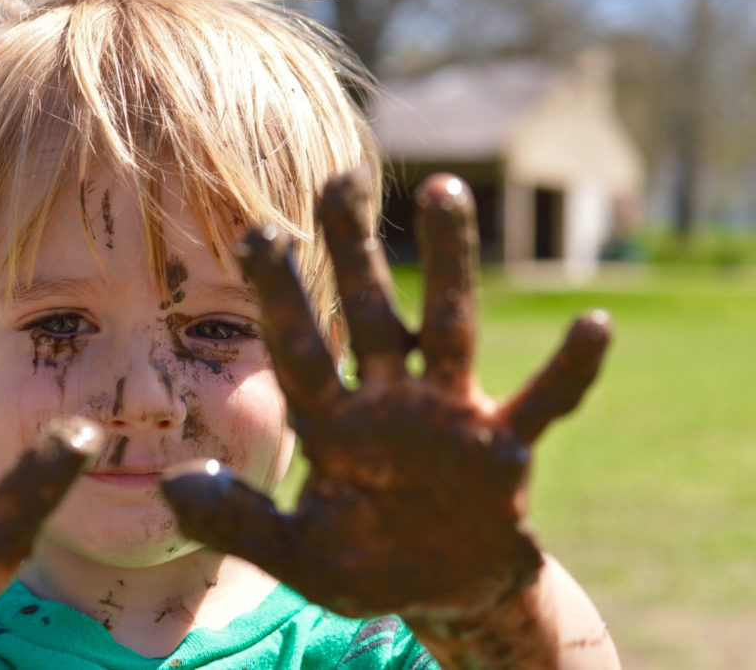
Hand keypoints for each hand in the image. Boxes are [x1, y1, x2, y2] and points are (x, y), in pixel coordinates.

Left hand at [162, 171, 610, 618]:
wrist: (442, 587)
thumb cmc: (367, 562)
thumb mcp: (297, 554)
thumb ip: (240, 523)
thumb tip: (172, 489)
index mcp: (335, 424)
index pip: (300, 349)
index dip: (280, 294)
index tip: (258, 231)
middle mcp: (390, 402)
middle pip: (370, 314)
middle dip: (354, 251)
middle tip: (340, 177)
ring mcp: (449, 415)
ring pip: (448, 326)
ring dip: (447, 264)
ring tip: (443, 190)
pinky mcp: (503, 444)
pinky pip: (542, 401)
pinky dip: (569, 370)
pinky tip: (593, 326)